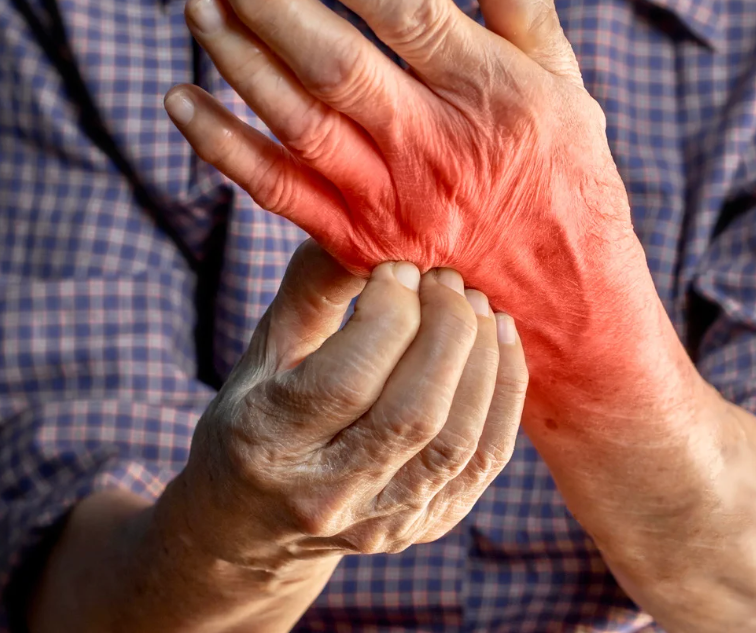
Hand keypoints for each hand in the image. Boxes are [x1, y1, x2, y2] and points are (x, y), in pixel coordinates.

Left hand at [163, 0, 696, 423]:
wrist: (561, 309)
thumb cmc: (566, 185)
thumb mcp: (569, 92)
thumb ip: (527, 13)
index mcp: (492, 96)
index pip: (409, 13)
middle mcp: (434, 148)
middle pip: (336, 64)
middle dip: (270, 1)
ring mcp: (389, 200)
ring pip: (298, 121)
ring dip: (239, 61)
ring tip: (199, 7)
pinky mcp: (356, 241)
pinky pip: (277, 190)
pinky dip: (222, 146)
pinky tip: (180, 100)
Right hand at [174, 240, 526, 573]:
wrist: (251, 527)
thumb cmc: (255, 416)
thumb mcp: (264, 350)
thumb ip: (313, 288)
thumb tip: (368, 227)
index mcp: (267, 443)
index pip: (348, 380)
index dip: (389, 314)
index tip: (398, 267)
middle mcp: (326, 495)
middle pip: (414, 414)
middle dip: (447, 330)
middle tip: (445, 278)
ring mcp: (381, 521)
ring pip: (458, 441)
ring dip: (482, 359)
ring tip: (476, 303)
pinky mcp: (425, 526)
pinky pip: (485, 462)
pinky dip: (504, 395)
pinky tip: (500, 342)